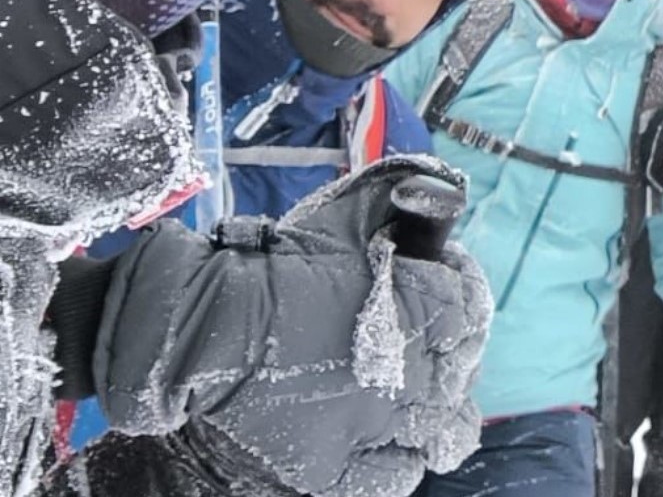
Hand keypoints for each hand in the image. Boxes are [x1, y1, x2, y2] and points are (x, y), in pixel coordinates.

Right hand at [93, 156, 491, 496]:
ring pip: (440, 428)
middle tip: (424, 340)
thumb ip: (396, 203)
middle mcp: (405, 373)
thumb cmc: (267, 269)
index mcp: (414, 310)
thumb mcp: (339, 220)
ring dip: (433, 407)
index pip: (468, 307)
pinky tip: (384, 436)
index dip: (462, 291)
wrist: (194, 330)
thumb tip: (441, 194)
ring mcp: (373, 427)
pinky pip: (396, 475)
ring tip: (410, 392)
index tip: (446, 281)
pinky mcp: (335, 472)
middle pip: (459, 370)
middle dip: (450, 350)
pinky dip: (399, 457)